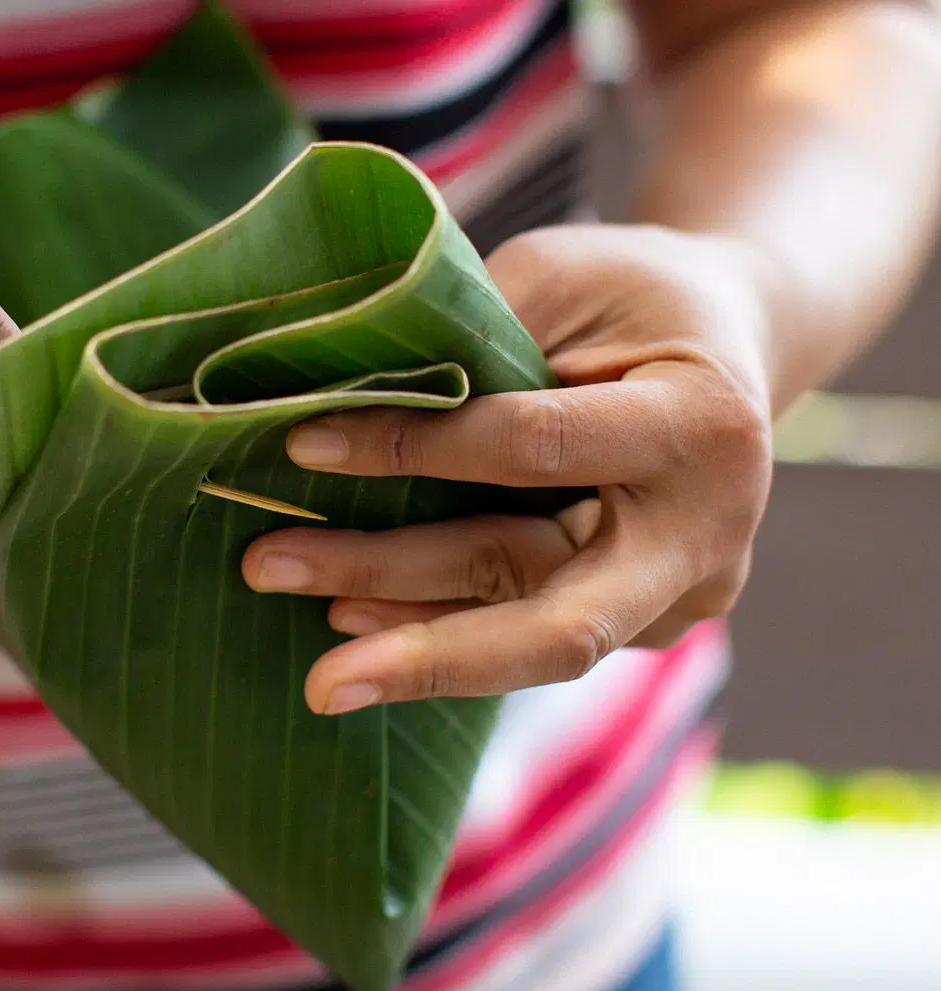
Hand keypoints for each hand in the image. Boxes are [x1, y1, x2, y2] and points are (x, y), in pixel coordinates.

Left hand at [242, 225, 775, 712]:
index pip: (538, 450)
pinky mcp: (636, 621)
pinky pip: (520, 625)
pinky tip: (345, 613)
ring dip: (396, 626)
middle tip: (319, 684)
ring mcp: (676, 596)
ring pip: (519, 627)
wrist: (732, 342)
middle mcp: (704, 536)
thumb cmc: (636, 293)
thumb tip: (341, 393)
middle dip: (425, 650)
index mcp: (702, 424)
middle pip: (555, 621)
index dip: (417, 448)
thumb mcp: (562, 276)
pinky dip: (432, 621)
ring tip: (287, 592)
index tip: (301, 443)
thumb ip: (474, 335)